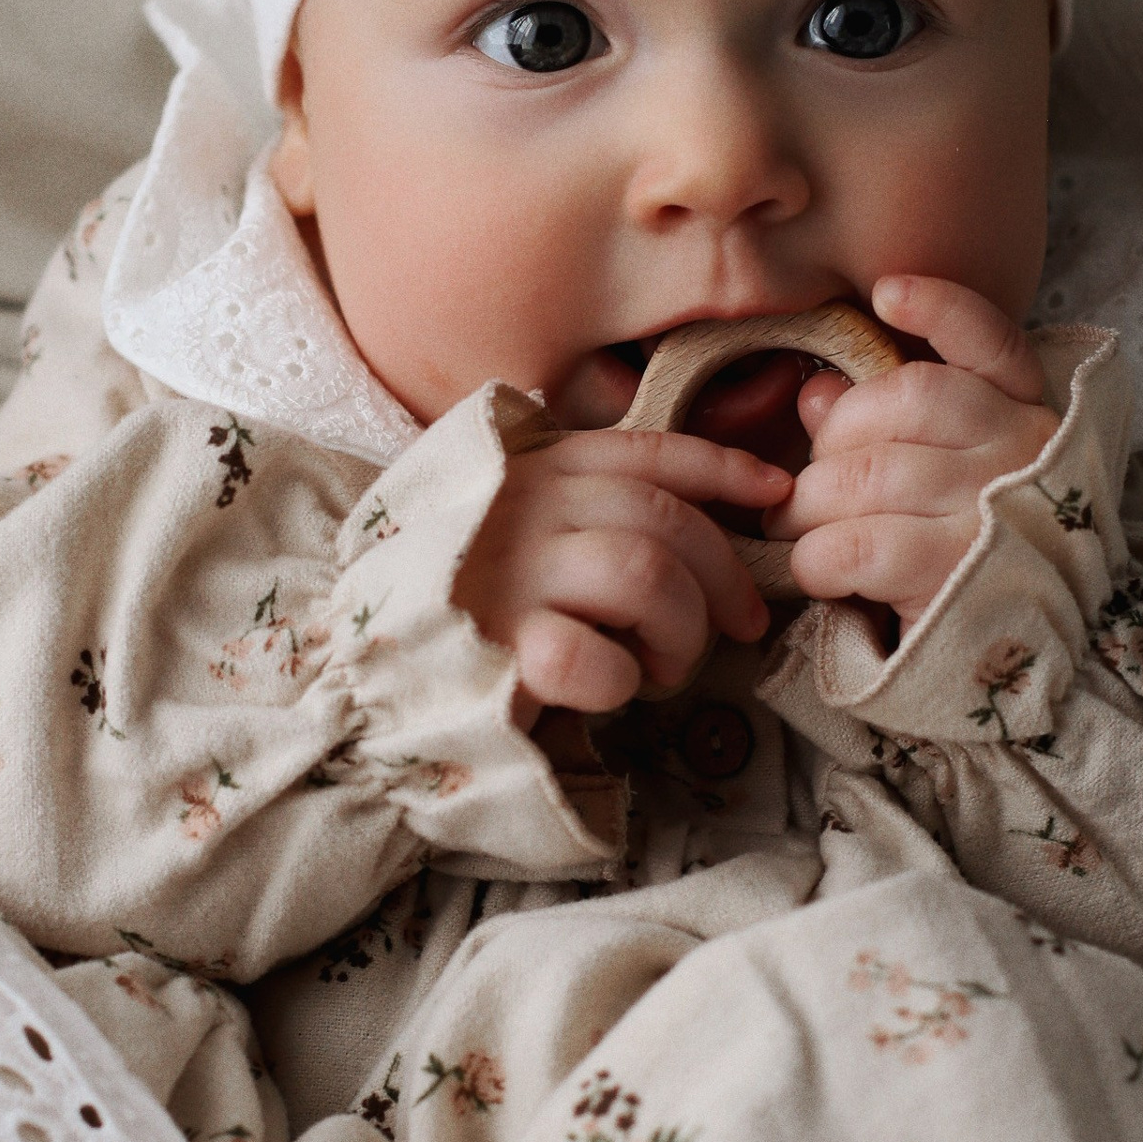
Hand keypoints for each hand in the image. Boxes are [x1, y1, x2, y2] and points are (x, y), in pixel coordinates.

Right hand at [455, 430, 789, 712]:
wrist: (365, 676)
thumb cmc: (458, 604)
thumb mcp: (518, 529)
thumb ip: (586, 508)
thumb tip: (705, 518)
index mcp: (533, 471)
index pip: (649, 451)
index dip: (725, 469)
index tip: (776, 493)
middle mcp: (521, 510)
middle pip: (665, 519)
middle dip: (723, 574)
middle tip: (736, 625)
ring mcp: (505, 576)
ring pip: (646, 576)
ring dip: (680, 632)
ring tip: (664, 666)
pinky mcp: (493, 649)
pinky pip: (590, 659)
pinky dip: (619, 682)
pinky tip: (606, 689)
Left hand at [783, 276, 1057, 624]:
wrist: (1027, 673)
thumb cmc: (971, 562)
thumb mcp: (948, 485)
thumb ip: (889, 429)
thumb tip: (817, 396)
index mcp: (1029, 418)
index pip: (991, 340)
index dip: (940, 309)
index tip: (888, 294)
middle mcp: (1025, 453)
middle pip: (899, 403)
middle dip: (831, 446)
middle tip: (809, 490)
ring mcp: (997, 512)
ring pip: (864, 476)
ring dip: (810, 510)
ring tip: (802, 535)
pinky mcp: (959, 576)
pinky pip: (855, 545)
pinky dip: (816, 559)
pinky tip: (821, 574)